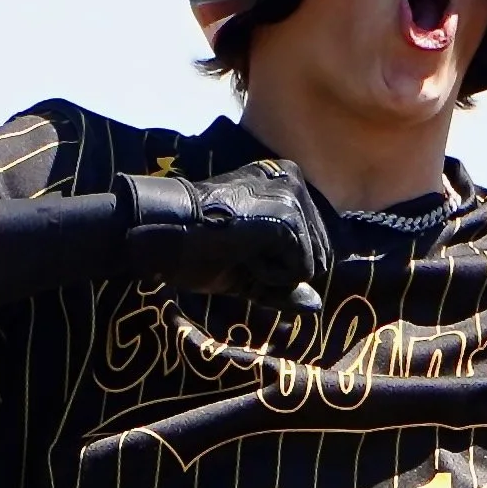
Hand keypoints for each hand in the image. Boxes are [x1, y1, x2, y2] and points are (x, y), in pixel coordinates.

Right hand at [126, 165, 329, 314]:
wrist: (168, 234)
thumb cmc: (200, 248)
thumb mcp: (250, 270)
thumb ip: (285, 285)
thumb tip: (317, 305)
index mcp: (286, 183)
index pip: (312, 245)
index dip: (278, 265)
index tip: (242, 248)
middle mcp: (294, 181)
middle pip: (318, 256)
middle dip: (280, 270)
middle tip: (240, 251)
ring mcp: (293, 197)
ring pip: (311, 265)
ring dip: (275, 273)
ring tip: (240, 249)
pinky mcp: (288, 219)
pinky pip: (299, 271)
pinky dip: (270, 275)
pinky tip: (242, 252)